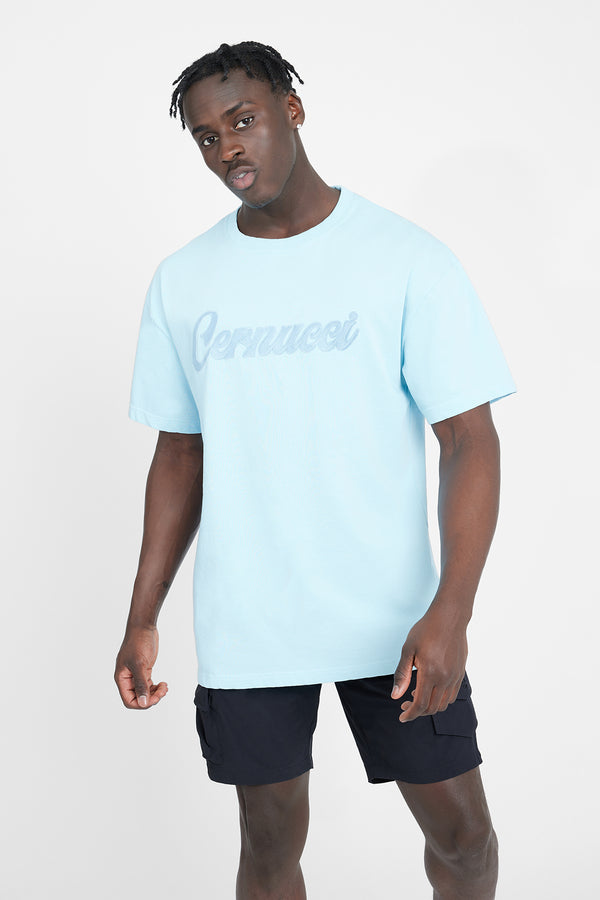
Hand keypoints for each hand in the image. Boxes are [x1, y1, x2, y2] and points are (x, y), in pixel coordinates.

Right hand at [114, 624, 167, 709]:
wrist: (144, 627)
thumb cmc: (138, 642)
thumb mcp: (140, 664)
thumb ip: (141, 684)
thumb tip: (143, 703)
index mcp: (122, 678)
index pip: (129, 700)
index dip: (141, 703)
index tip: (154, 697)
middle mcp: (127, 678)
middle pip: (138, 698)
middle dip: (151, 698)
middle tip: (163, 691)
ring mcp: (136, 674)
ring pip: (144, 692)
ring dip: (155, 693)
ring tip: (165, 687)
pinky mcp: (144, 670)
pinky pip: (148, 685)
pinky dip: (156, 687)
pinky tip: (163, 684)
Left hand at [390, 602, 467, 722]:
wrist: (450, 617)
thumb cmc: (426, 630)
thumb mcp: (408, 649)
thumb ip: (402, 674)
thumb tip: (395, 696)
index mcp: (430, 673)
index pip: (420, 704)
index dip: (410, 714)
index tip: (401, 717)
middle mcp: (445, 678)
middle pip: (432, 708)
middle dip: (417, 712)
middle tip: (405, 706)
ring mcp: (455, 676)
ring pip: (443, 704)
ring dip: (429, 707)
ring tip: (416, 696)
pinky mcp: (460, 673)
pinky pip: (452, 695)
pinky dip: (440, 699)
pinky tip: (430, 690)